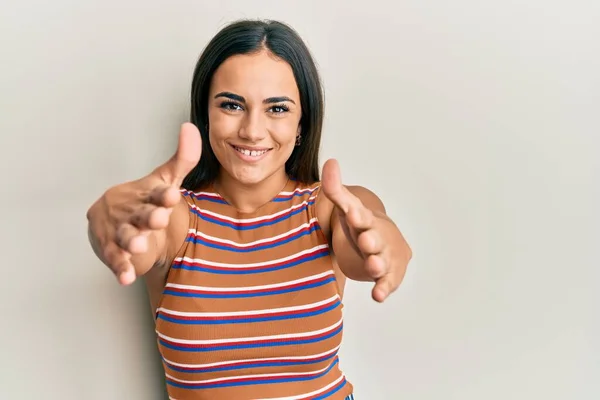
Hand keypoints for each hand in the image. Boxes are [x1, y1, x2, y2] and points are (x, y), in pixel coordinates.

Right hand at [86, 123, 201, 284]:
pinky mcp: (111, 249)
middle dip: (149, 216)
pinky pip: (115, 259)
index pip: (155, 192)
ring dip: (132, 241)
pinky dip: (120, 268)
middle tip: (159, 218)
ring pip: (125, 236)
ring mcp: (119, 230)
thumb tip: (190, 128)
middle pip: (140, 214)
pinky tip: (126, 277)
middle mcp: (130, 211)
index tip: (173, 194)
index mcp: (145, 193)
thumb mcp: (165, 180)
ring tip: (139, 246)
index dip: (163, 195)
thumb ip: (182, 159)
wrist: (116, 222)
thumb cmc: (145, 200)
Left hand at [322, 159, 408, 301]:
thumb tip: (330, 161)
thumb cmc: (362, 225)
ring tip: (375, 265)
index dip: (357, 216)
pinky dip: (383, 289)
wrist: (386, 243)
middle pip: (374, 239)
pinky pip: (386, 284)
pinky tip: (378, 296)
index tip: (354, 214)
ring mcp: (383, 257)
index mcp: (365, 221)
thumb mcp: (347, 208)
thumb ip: (335, 189)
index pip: (360, 216)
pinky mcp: (386, 276)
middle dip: (371, 240)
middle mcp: (377, 238)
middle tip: (367, 241)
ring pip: (382, 261)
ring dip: (378, 263)